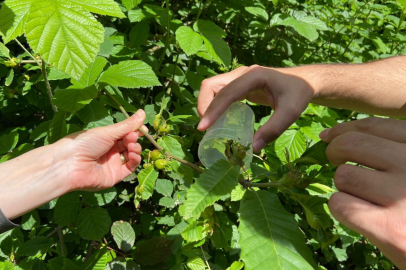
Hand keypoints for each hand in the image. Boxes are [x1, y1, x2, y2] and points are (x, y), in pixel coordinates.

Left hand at [54, 109, 146, 190]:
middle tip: (132, 136)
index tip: (144, 129)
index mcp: (106, 138)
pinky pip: (130, 168)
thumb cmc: (84, 143)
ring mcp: (113, 164)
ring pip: (132, 155)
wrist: (69, 164)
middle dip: (134, 139)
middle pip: (129, 144)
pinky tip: (134, 154)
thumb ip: (127, 125)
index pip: (125, 134)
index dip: (135, 131)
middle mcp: (110, 151)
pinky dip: (135, 160)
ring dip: (136, 148)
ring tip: (131, 145)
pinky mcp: (116, 176)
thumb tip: (143, 112)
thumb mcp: (107, 132)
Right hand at [197, 65, 315, 151]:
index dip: (213, 109)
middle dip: (203, 105)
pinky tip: (219, 121)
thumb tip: (253, 147)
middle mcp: (242, 74)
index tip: (203, 127)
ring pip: (211, 88)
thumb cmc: (298, 94)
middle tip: (205, 128)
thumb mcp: (291, 112)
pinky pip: (219, 93)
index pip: (226, 92)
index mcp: (253, 76)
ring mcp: (238, 78)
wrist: (304, 81)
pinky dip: (214, 106)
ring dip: (206, 105)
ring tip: (210, 126)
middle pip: (211, 85)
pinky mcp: (239, 85)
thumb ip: (274, 129)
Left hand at [321, 117, 405, 267]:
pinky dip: (342, 209)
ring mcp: (402, 196)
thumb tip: (329, 134)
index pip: (373, 126)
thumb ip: (391, 147)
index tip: (328, 136)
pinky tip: (359, 216)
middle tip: (337, 163)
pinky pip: (341, 205)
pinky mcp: (390, 228)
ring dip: (345, 187)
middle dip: (335, 152)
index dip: (343, 129)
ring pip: (343, 176)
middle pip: (351, 145)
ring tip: (363, 197)